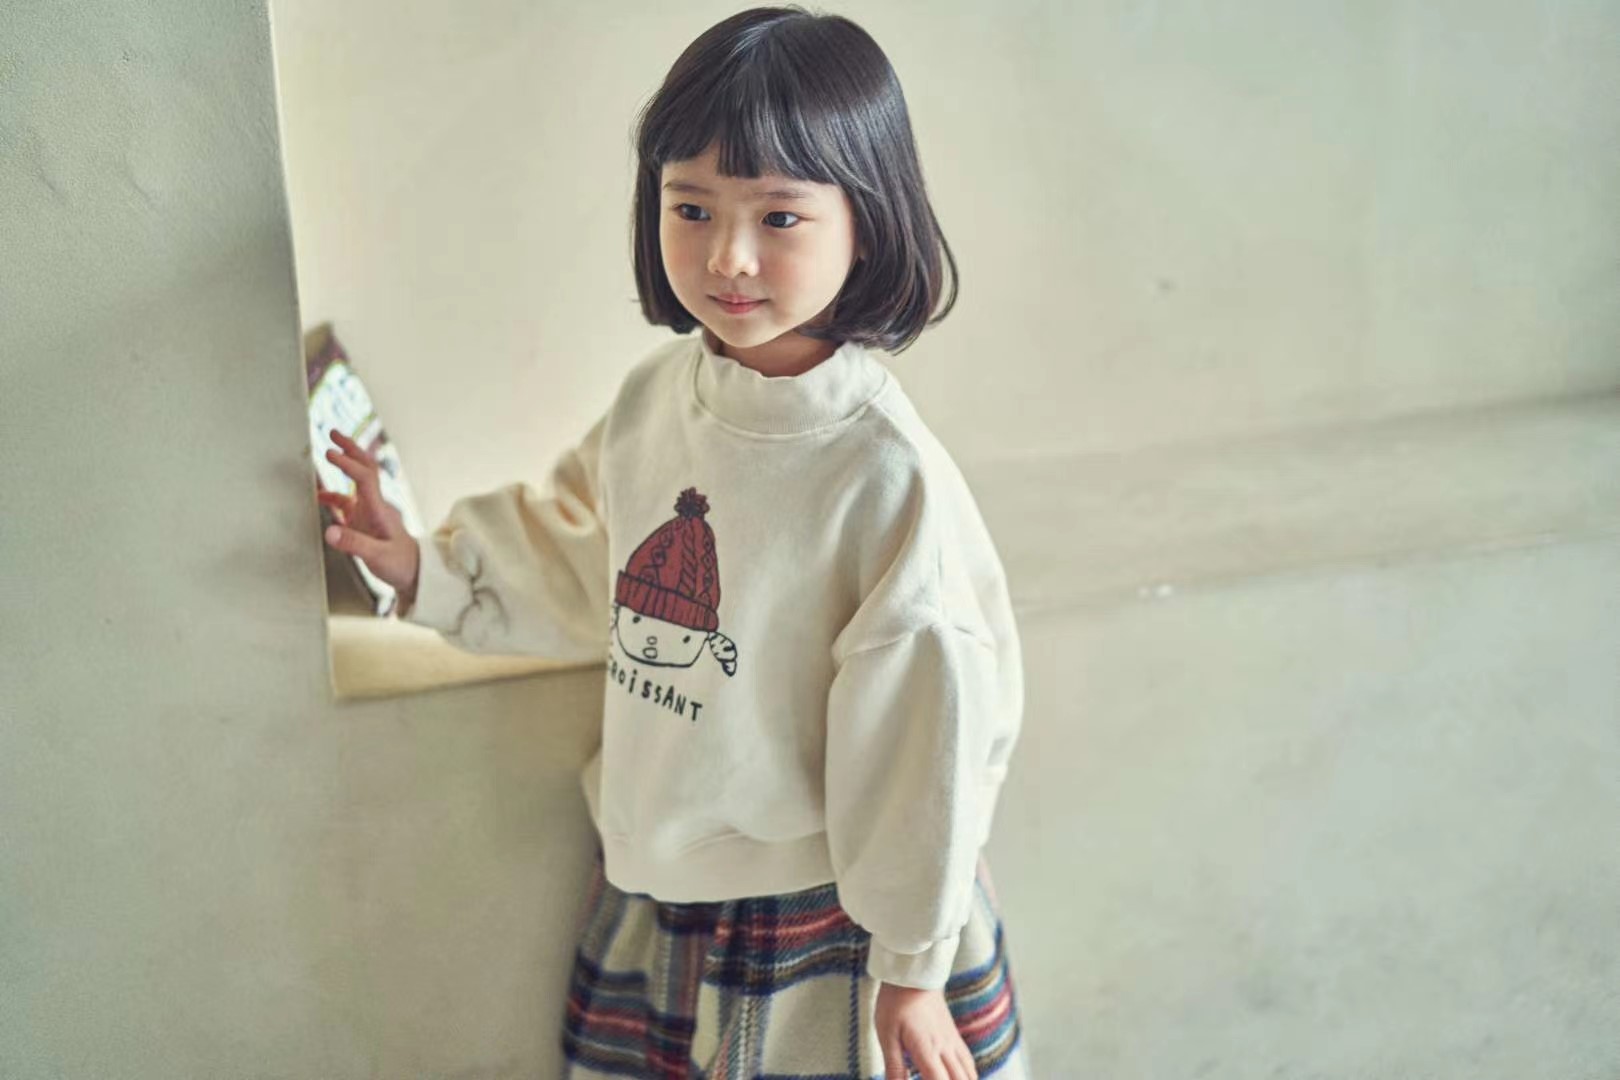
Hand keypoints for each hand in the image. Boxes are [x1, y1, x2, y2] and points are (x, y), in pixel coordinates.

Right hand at [317, 430, 420, 603]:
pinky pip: (347, 502)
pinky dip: (333, 495)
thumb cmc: (401, 564)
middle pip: (365, 468)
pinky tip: (319, 496)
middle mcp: (375, 505)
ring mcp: (369, 512)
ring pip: (357, 481)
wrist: (414, 573)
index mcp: (380, 509)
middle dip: (350, 449)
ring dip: (344, 465)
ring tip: (328, 450)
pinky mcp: (364, 521)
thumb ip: (353, 544)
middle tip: (333, 432)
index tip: (329, 453)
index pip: (365, 477)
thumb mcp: (378, 557)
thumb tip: (329, 532)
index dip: (348, 463)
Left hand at [875, 981, 977, 1079]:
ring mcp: (952, 1041)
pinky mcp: (953, 1036)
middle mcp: (945, 1048)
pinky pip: (968, 1062)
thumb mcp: (886, 1035)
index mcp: (927, 1049)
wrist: (913, 973)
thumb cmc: (895, 1002)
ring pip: (968, 1073)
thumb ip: (894, 1066)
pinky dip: (969, 1076)